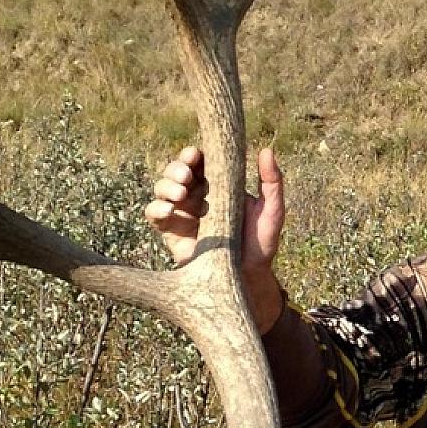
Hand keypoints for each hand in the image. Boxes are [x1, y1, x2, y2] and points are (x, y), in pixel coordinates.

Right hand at [145, 145, 286, 323]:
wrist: (248, 277)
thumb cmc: (260, 243)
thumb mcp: (271, 212)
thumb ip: (272, 182)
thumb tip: (267, 150)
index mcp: (215, 184)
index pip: (198, 161)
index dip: (192, 155)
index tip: (196, 155)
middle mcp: (194, 195)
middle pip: (175, 171)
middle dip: (177, 168)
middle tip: (187, 176)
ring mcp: (181, 212)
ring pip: (162, 188)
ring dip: (166, 186)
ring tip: (181, 194)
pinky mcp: (170, 231)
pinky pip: (154, 214)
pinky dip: (156, 208)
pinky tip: (168, 210)